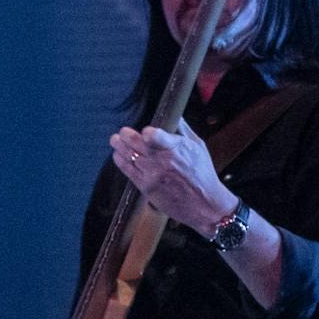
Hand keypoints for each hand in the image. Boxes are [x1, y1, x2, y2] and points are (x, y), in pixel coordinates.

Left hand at [109, 121, 237, 235]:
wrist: (204, 204)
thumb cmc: (202, 173)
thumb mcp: (198, 147)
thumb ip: (183, 129)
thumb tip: (174, 114)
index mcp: (176, 148)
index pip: (157, 137)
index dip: (149, 133)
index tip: (145, 130)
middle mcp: (162, 161)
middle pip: (137, 144)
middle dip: (126, 135)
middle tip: (122, 132)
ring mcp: (152, 174)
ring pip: (129, 156)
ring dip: (119, 146)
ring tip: (115, 140)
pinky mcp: (145, 186)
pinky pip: (127, 170)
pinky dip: (120, 160)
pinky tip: (117, 154)